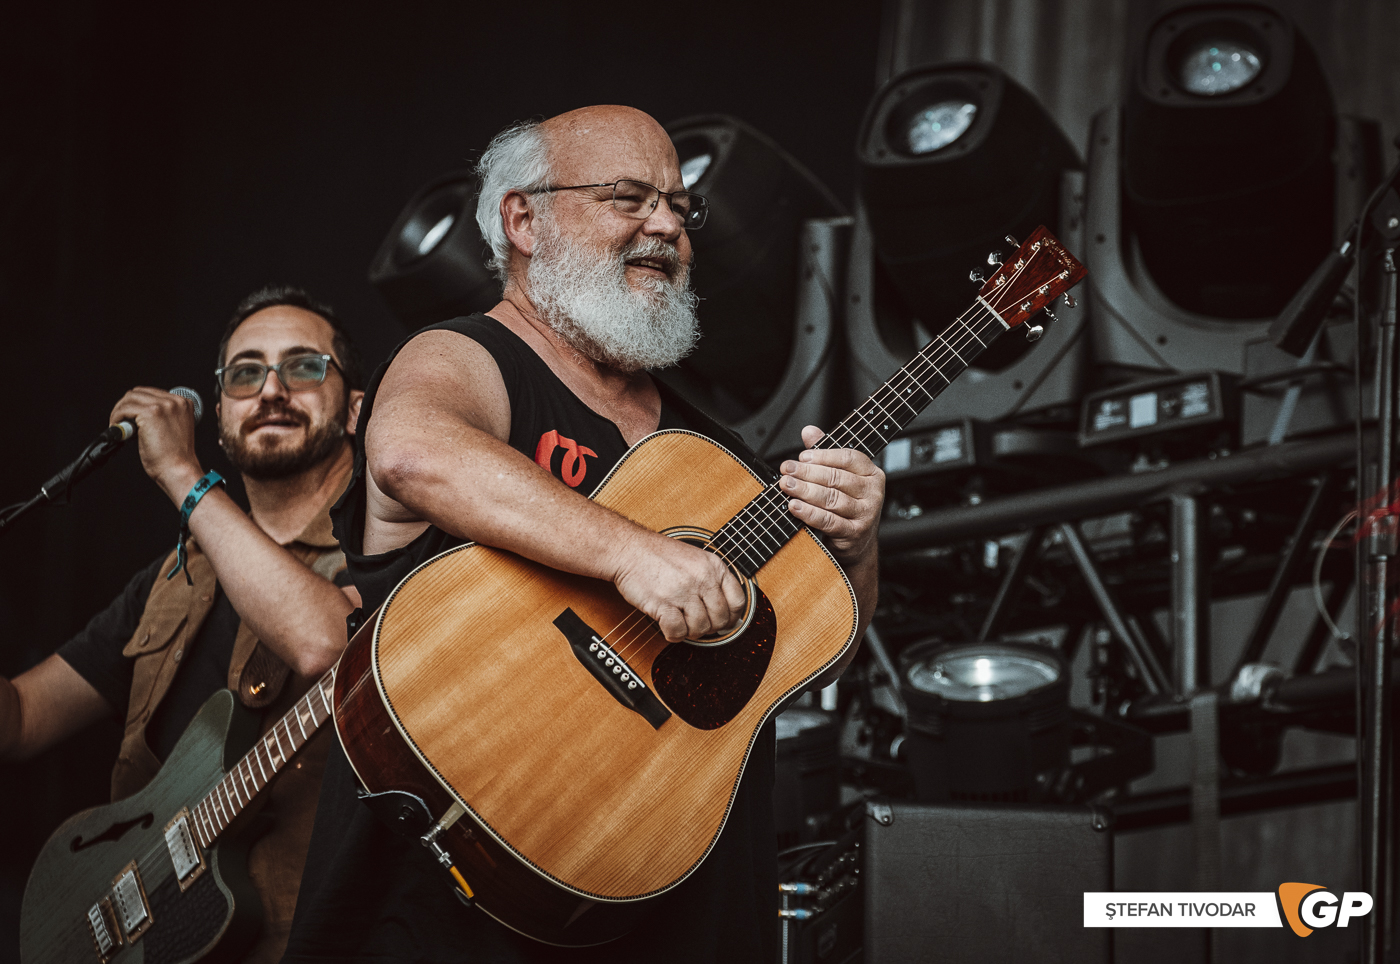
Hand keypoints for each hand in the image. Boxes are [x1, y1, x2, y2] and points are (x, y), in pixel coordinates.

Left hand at [110, 387, 202, 503]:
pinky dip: (117, 417)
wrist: (178, 469)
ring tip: (118, 425)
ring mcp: (163, 406)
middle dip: (126, 405)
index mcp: (183, 404)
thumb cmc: (176, 456)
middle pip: (139, 392)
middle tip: (121, 421)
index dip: (137, 404)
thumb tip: (138, 414)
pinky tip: (119, 428)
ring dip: (119, 411)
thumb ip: (163, 416)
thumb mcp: (174, 429)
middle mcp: (175, 402)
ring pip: (130, 398)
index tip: (130, 415)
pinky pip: (125, 408)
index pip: (152, 393)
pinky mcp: (151, 413)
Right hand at [611, 529, 747, 642]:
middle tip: (696, 623)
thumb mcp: (695, 558)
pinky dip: (674, 634)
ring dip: (690, 631)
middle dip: (709, 627)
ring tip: (680, 621)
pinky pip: (678, 631)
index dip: (731, 616)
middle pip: (720, 618)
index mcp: (714, 566)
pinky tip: (668, 626)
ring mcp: (684, 591)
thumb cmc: (658, 555)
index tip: (723, 621)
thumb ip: (713, 581)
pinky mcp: (663, 603)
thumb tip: (729, 613)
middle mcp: (702, 578)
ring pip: (700, 628)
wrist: (629, 549)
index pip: (738, 601)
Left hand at [780, 425, 884, 563]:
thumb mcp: (839, 477)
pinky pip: (829, 521)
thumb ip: (824, 454)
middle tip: (787, 469)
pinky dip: (809, 513)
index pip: (848, 458)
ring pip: (832, 498)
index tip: (801, 457)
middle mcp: (873, 492)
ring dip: (805, 491)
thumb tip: (809, 431)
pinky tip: (794, 506)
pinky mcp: (855, 532)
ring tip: (787, 485)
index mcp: (872, 473)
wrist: (858, 543)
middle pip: (836, 478)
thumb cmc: (847, 506)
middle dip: (808, 472)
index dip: (823, 456)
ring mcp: (866, 513)